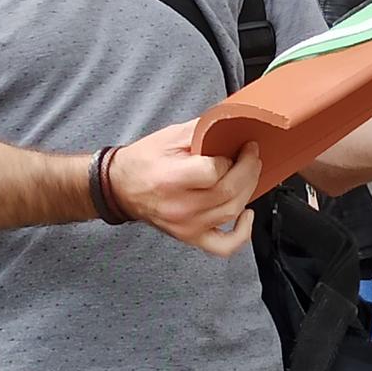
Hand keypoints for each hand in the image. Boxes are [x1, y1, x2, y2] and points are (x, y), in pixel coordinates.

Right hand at [107, 119, 261, 256]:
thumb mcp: (170, 136)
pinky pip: (224, 246)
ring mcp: (186, 226)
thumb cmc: (142, 162)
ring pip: (231, 212)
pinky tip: (247, 214)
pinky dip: (243, 233)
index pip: (215, 171)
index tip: (238, 147)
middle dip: (249, 169)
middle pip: (229, 192)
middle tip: (251, 155)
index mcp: (171, 179)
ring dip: (248, 190)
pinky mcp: (190, 236)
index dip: (232, 157)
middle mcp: (180, 207)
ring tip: (249, 173)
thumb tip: (233, 124)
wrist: (120, 188)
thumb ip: (203, 130)